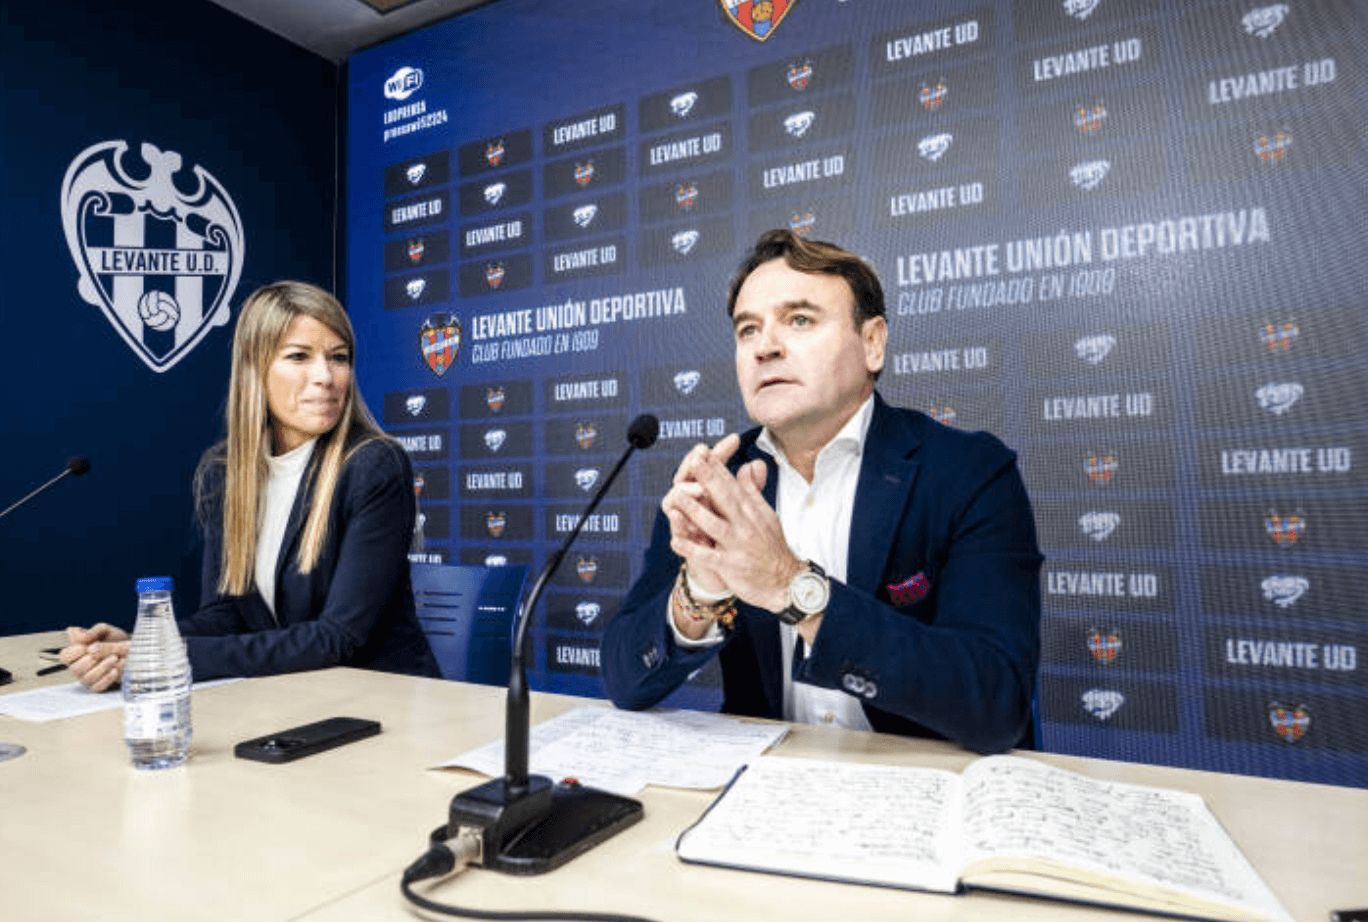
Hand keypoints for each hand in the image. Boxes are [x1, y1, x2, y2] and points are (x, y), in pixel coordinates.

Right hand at [61, 624, 130, 692]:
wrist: (136, 650)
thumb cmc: (117, 640)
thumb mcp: (106, 631)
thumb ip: (92, 631)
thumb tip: (76, 633)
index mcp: (77, 653)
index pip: (64, 656)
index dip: (74, 652)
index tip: (86, 647)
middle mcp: (79, 667)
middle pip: (74, 669)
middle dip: (91, 659)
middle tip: (104, 652)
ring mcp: (88, 678)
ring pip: (87, 678)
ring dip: (102, 667)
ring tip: (115, 657)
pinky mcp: (99, 686)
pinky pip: (98, 687)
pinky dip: (107, 677)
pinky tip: (115, 669)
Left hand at [666, 441, 802, 613]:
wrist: (786, 583)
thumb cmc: (772, 547)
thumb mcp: (765, 515)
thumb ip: (752, 490)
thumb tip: (749, 464)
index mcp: (751, 511)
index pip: (732, 485)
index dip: (716, 468)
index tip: (702, 451)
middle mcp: (745, 524)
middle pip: (724, 498)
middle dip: (708, 478)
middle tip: (694, 460)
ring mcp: (738, 545)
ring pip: (714, 524)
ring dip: (695, 511)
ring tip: (677, 497)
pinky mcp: (731, 566)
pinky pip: (709, 556)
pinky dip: (692, 549)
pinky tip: (675, 541)